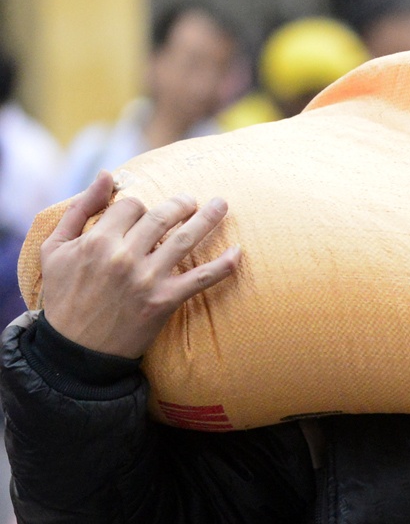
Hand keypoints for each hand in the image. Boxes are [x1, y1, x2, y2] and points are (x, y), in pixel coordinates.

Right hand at [37, 171, 239, 358]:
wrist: (76, 347)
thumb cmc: (64, 294)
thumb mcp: (56, 248)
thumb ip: (80, 208)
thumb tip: (105, 175)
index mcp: (97, 241)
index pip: (132, 206)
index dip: (140, 206)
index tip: (143, 214)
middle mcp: (124, 257)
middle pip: (161, 217)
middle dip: (180, 203)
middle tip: (192, 201)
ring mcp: (148, 279)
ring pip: (185, 240)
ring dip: (208, 218)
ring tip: (221, 205)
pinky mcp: (165, 301)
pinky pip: (202, 279)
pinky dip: (224, 265)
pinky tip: (239, 251)